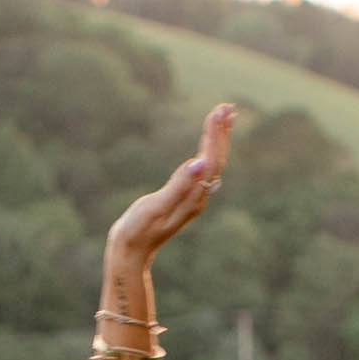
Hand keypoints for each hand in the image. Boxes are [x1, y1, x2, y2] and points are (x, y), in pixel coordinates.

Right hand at [103, 105, 234, 291]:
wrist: (131, 252)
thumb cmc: (138, 230)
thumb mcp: (156, 206)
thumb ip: (178, 185)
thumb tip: (200, 163)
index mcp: (193, 196)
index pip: (210, 159)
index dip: (215, 135)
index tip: (218, 111)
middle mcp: (198, 197)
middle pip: (217, 160)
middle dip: (221, 132)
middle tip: (227, 107)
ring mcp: (193, 198)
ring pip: (212, 164)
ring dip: (217, 140)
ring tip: (222, 118)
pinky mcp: (185, 198)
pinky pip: (203, 170)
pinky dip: (207, 151)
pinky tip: (206, 146)